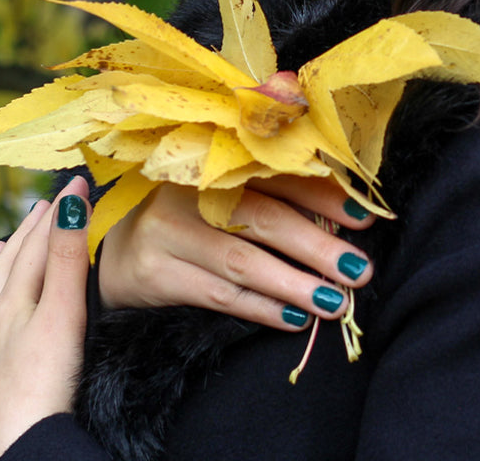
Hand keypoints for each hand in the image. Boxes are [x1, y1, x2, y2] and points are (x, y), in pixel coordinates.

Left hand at [0, 177, 90, 460]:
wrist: (20, 439)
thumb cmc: (43, 378)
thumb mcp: (62, 311)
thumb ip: (67, 258)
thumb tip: (69, 205)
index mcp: (16, 296)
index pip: (40, 241)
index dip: (60, 210)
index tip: (78, 181)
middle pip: (14, 258)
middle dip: (33, 227)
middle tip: (49, 201)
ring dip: (10, 254)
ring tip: (14, 236)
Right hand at [99, 176, 375, 329]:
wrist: (116, 249)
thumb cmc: (188, 216)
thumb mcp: (223, 192)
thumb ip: (272, 192)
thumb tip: (346, 211)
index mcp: (214, 160)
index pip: (278, 176)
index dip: (323, 196)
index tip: (363, 218)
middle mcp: (189, 190)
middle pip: (264, 218)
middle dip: (317, 247)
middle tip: (359, 270)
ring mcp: (167, 231)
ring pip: (243, 262)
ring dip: (295, 285)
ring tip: (335, 302)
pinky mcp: (154, 273)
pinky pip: (218, 295)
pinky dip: (260, 308)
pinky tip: (293, 319)